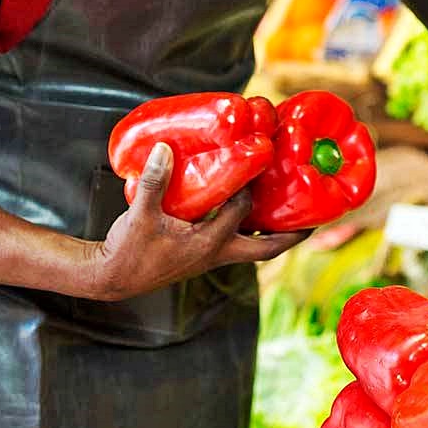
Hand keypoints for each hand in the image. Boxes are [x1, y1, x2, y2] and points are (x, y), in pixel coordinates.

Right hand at [85, 143, 310, 300]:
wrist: (112, 278)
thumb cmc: (128, 251)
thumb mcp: (141, 215)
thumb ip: (155, 181)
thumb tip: (166, 148)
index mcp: (209, 245)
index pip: (242, 211)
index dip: (253, 186)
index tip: (263, 160)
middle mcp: (217, 254)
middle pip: (268, 248)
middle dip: (292, 233)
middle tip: (315, 214)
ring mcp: (211, 257)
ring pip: (254, 247)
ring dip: (272, 230)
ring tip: (288, 207)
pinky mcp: (201, 255)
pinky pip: (235, 241)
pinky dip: (246, 227)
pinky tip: (244, 208)